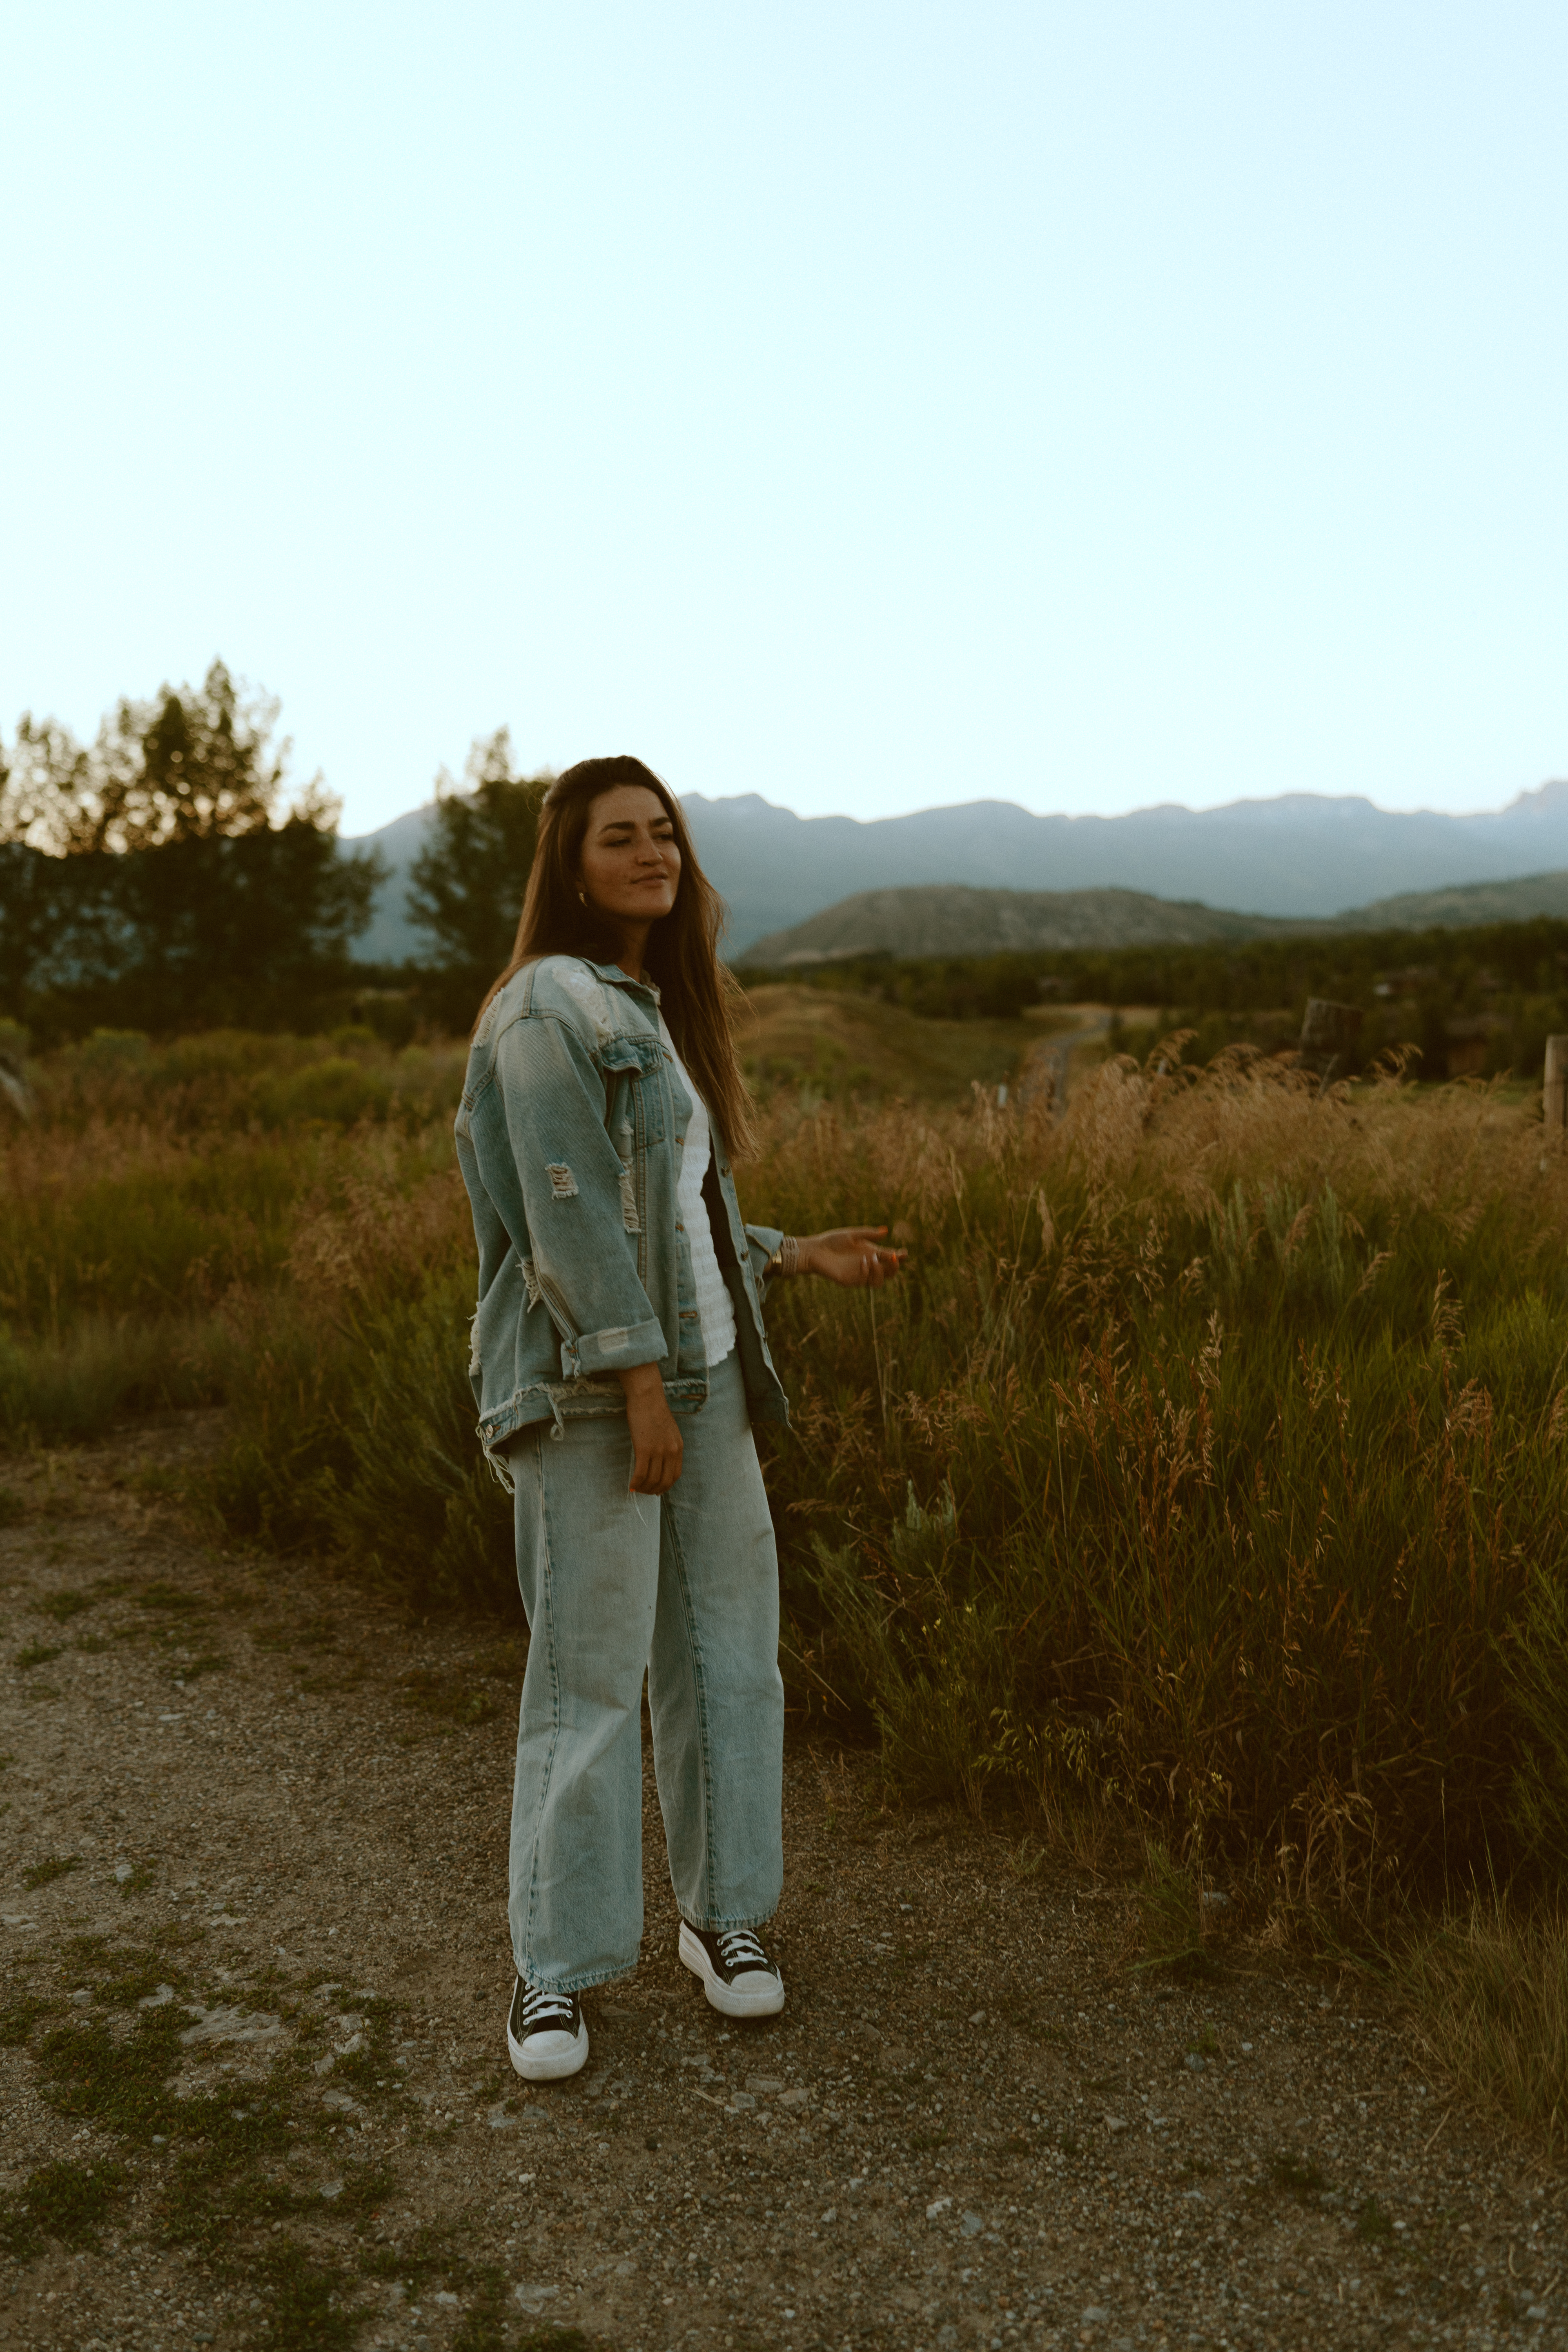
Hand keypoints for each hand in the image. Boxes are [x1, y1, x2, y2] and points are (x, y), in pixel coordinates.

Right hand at [616, 1363, 683, 1494]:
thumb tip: (659, 1460)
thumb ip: (667, 1445)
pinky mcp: (644, 1449)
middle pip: (664, 1481)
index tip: (657, 1490)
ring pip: (652, 1480)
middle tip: (644, 1492)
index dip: (666, 1486)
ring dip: (643, 1488)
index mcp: (678, 1447)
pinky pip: (640, 1473)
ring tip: (636, 1489)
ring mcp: (658, 1451)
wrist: (647, 1397)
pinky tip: (630, 1485)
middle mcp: (671, 1451)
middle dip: (654, 1490)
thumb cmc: (654, 1410)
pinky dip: (635, 1483)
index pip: (675, 1475)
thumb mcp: (668, 1429)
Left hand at [799, 1226, 906, 1287]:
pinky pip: (865, 1281)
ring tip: (873, 1259)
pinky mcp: (851, 1281)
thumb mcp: (852, 1235)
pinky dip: (867, 1272)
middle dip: (895, 1267)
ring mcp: (860, 1275)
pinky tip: (862, 1262)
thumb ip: (869, 1234)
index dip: (899, 1257)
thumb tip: (886, 1231)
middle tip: (892, 1257)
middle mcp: (868, 1265)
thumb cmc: (832, 1241)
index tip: (904, 1253)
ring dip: (880, 1271)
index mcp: (871, 1253)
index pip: (889, 1257)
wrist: (815, 1251)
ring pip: (880, 1281)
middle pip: (889, 1272)